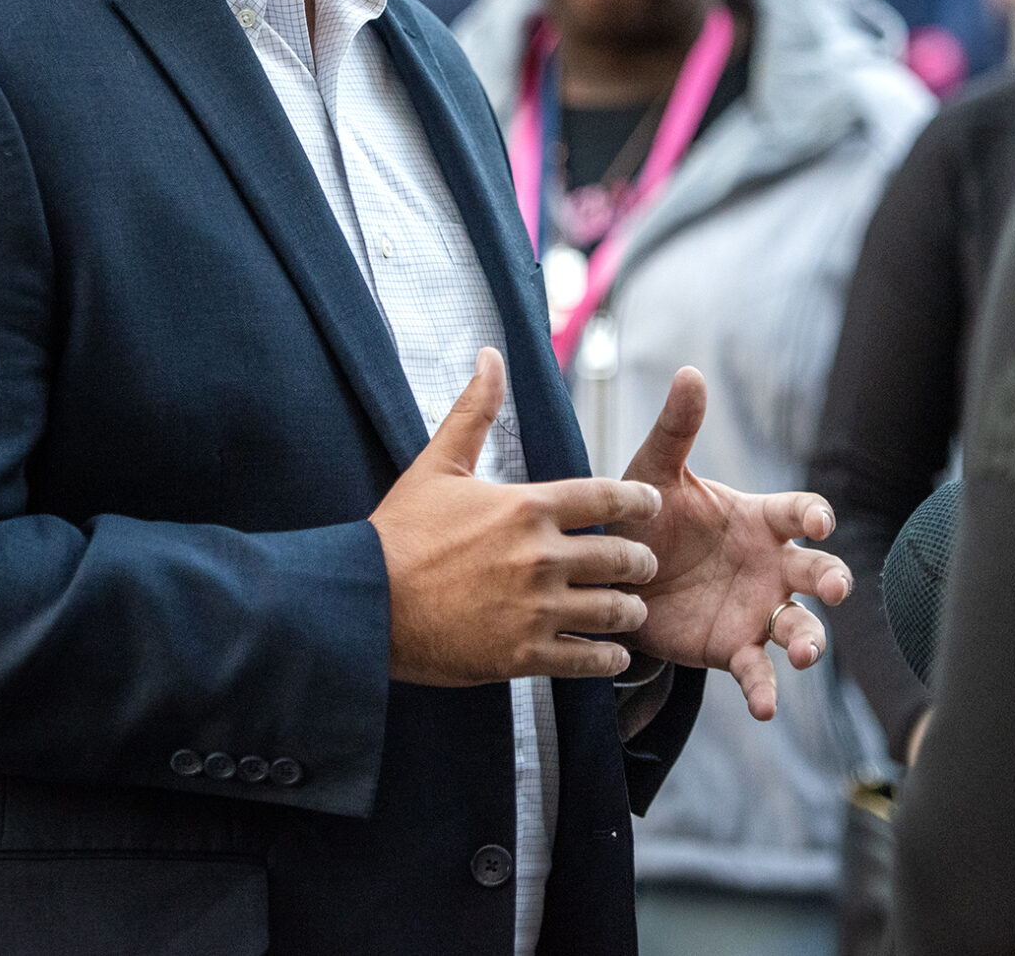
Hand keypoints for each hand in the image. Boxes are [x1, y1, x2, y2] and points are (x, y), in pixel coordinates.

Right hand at [372, 348, 665, 685]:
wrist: (363, 603)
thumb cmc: (399, 532)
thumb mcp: (437, 464)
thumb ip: (474, 410)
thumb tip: (491, 355)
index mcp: (526, 507)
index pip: (607, 497)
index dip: (639, 500)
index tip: (651, 504)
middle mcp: (540, 557)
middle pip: (622, 557)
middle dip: (641, 562)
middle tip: (645, 566)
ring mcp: (534, 609)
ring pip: (612, 610)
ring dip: (630, 610)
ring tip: (632, 610)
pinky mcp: (522, 654)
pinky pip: (585, 659)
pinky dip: (607, 659)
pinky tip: (612, 655)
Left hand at [617, 367, 852, 721]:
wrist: (614, 576)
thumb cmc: (647, 515)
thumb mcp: (654, 472)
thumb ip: (676, 429)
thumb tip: (689, 372)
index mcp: (759, 519)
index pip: (801, 513)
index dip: (814, 517)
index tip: (817, 522)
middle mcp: (771, 566)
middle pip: (818, 571)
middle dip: (833, 579)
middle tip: (836, 588)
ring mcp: (758, 611)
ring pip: (800, 627)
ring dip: (809, 641)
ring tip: (803, 654)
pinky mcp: (734, 649)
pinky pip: (759, 673)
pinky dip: (766, 690)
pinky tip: (766, 707)